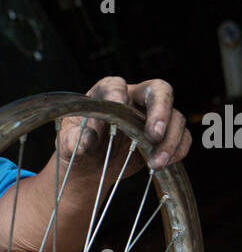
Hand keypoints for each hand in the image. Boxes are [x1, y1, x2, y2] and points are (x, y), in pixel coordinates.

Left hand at [56, 77, 191, 180]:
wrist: (90, 167)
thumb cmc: (77, 148)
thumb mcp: (67, 146)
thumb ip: (73, 142)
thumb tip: (86, 141)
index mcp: (107, 93)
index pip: (115, 84)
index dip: (117, 92)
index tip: (118, 104)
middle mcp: (134, 99)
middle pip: (159, 90)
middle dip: (160, 110)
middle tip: (155, 134)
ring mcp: (152, 116)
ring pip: (175, 116)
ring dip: (170, 140)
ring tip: (157, 162)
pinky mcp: (164, 135)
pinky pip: (182, 137)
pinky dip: (178, 150)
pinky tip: (166, 163)